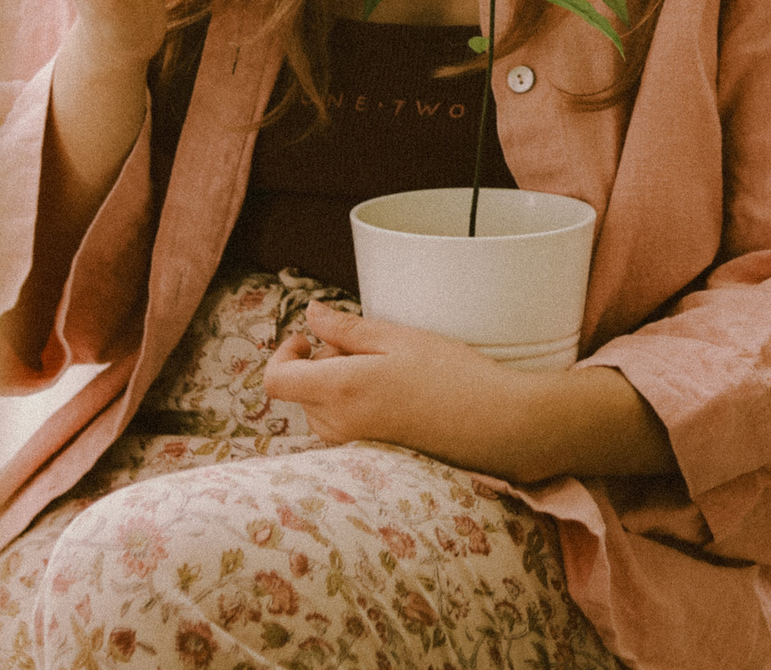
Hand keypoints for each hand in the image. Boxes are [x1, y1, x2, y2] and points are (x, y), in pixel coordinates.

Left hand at [266, 309, 523, 462]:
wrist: (493, 425)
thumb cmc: (451, 377)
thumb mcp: (397, 338)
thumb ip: (346, 328)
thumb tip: (311, 315)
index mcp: (339, 390)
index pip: (277, 379)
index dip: (284, 353)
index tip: (309, 338)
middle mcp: (338, 425)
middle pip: (302, 390)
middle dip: (322, 363)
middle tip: (369, 348)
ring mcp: (353, 445)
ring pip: (322, 407)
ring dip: (339, 384)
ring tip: (389, 372)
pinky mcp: (370, 456)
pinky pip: (343, 425)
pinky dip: (355, 405)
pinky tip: (395, 395)